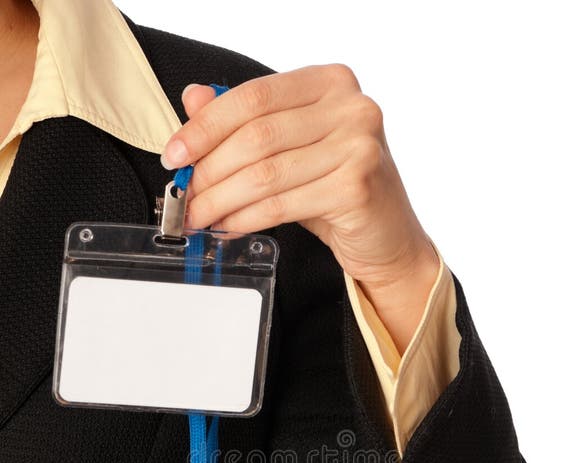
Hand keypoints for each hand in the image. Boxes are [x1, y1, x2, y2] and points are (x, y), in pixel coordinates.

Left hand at [162, 65, 439, 354]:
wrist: (388, 239)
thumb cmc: (340, 190)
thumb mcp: (292, 149)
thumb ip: (248, 122)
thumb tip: (193, 99)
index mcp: (330, 83)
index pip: (253, 97)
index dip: (205, 126)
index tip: (176, 154)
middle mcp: (350, 107)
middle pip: (256, 136)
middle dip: (209, 170)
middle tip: (185, 195)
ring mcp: (359, 146)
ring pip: (264, 173)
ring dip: (221, 200)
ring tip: (199, 217)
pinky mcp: (357, 187)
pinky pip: (281, 204)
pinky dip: (246, 219)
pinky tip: (228, 227)